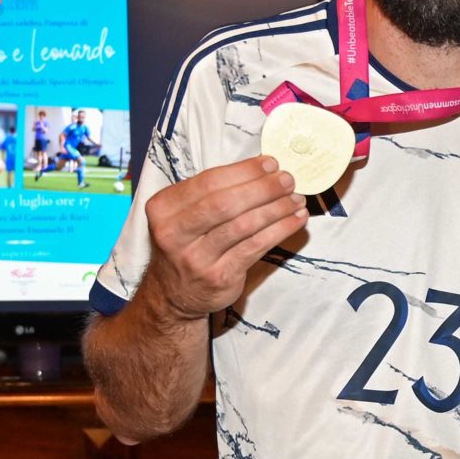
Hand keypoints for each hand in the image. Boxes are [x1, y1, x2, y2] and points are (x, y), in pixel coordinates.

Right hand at [142, 157, 307, 321]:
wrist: (174, 294)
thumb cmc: (187, 244)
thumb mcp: (183, 215)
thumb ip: (212, 193)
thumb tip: (262, 170)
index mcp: (163, 208)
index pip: (208, 182)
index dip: (244, 171)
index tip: (270, 164)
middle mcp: (174, 233)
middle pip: (225, 203)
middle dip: (262, 188)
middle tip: (288, 180)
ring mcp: (196, 258)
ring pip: (243, 226)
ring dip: (276, 209)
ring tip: (296, 200)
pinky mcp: (219, 277)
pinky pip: (255, 248)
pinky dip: (280, 230)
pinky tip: (295, 220)